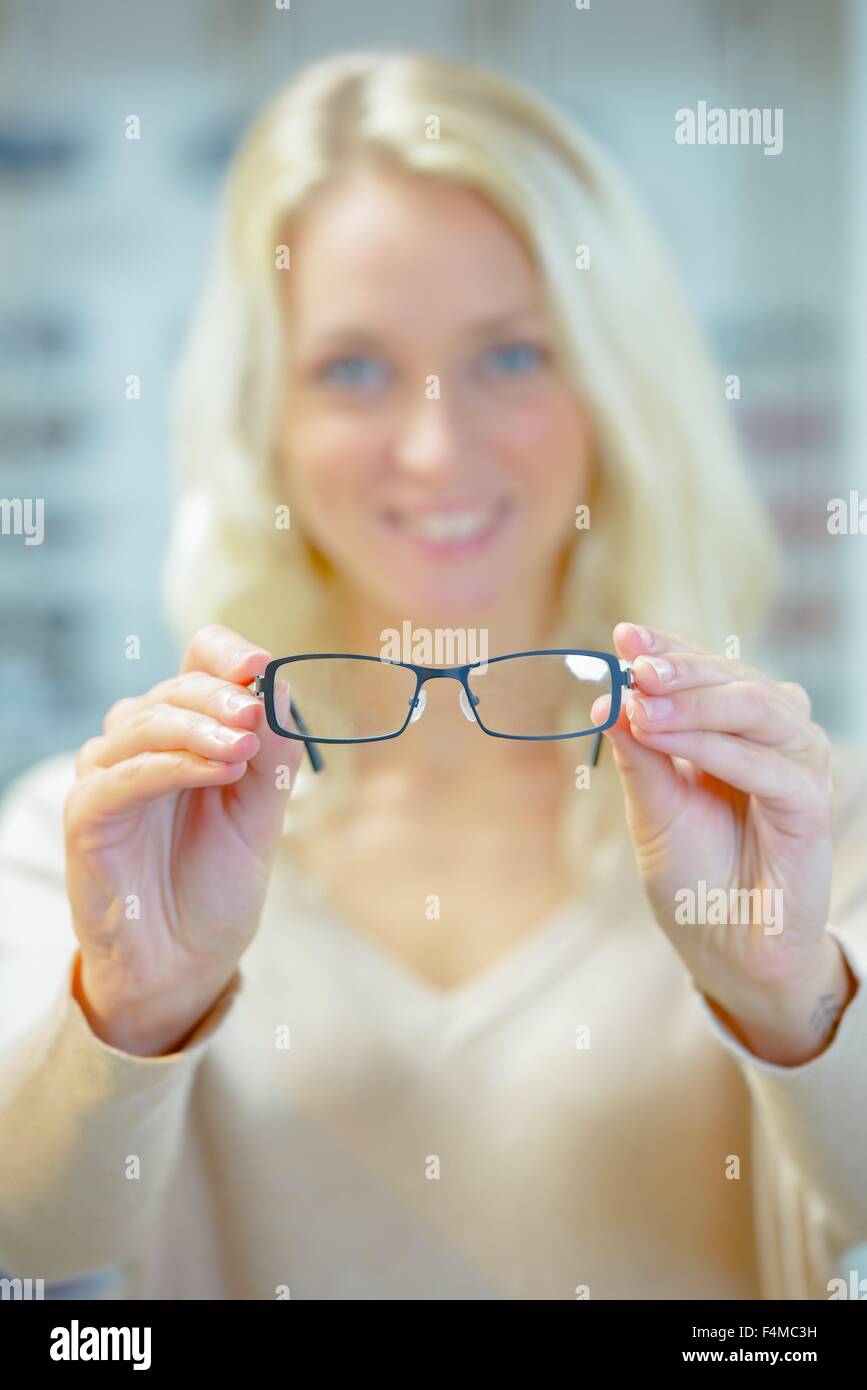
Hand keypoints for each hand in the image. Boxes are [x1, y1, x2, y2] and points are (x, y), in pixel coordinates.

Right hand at [64, 625, 302, 1053]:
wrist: (186, 962)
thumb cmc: (217, 884)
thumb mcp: (262, 813)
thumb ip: (272, 754)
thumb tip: (279, 687)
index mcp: (187, 731)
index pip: (197, 660)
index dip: (227, 653)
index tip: (262, 665)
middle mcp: (141, 743)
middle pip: (173, 689)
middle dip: (219, 697)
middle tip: (255, 715)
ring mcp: (108, 776)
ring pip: (143, 723)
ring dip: (198, 729)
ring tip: (243, 750)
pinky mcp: (86, 816)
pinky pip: (121, 775)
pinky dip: (170, 765)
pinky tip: (216, 771)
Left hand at [591, 622, 854, 1063]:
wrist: (725, 950)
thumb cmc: (694, 877)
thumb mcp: (653, 811)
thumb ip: (640, 756)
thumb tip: (609, 697)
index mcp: (734, 729)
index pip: (707, 671)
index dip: (668, 650)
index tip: (623, 635)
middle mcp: (774, 739)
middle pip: (736, 680)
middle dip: (680, 670)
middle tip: (632, 667)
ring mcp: (798, 770)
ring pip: (758, 710)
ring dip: (695, 704)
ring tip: (641, 704)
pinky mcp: (811, 809)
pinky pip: (770, 768)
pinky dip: (716, 750)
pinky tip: (668, 741)